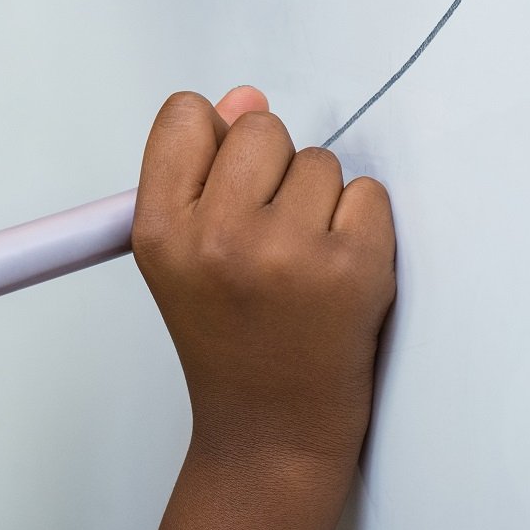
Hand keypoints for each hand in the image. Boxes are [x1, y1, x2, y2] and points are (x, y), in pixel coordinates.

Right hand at [134, 87, 396, 529]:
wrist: (271, 430)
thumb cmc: (229, 339)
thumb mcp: (182, 254)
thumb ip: (201, 169)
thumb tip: (244, 99)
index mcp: (161, 230)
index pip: (185, 116)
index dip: (213, 140)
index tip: (225, 178)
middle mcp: (219, 237)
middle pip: (260, 127)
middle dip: (273, 168)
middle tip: (268, 233)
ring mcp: (288, 252)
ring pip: (320, 161)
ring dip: (320, 200)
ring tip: (301, 262)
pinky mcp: (353, 268)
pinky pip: (369, 194)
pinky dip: (362, 226)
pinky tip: (337, 272)